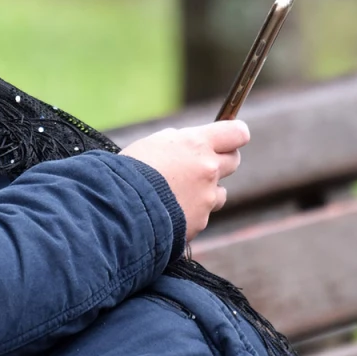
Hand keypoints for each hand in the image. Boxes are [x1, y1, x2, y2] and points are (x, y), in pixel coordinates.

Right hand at [119, 120, 249, 241]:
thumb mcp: (155, 144)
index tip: (228, 137)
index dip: (235, 134)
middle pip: (233, 160)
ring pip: (219, 192)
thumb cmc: (130, 170)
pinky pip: (201, 215)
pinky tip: (167, 212)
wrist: (119, 208)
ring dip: (206, 191)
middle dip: (220, 161)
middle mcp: (208, 169)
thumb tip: (192, 144)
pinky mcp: (200, 222)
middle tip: (200, 164)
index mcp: (197, 144)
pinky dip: (189, 214)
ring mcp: (206, 198)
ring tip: (177, 193)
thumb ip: (181, 143)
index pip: (237, 133)